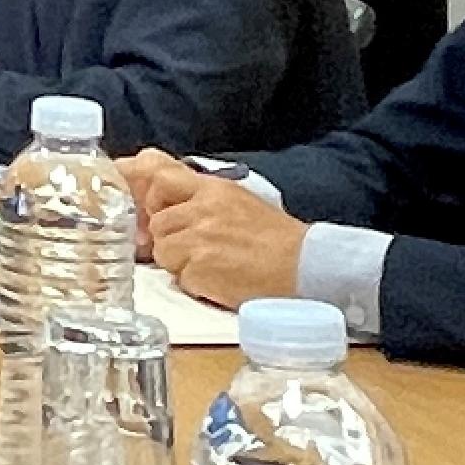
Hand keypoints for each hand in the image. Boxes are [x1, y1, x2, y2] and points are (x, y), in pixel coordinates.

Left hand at [134, 160, 305, 308]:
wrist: (306, 268)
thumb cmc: (278, 241)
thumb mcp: (240, 203)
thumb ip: (204, 202)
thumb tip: (171, 209)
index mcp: (214, 189)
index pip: (162, 180)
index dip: (157, 201)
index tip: (167, 216)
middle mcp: (203, 210)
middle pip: (158, 224)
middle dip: (172, 240)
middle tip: (199, 252)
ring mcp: (200, 239)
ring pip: (163, 252)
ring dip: (181, 264)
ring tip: (214, 267)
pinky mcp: (201, 268)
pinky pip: (180, 278)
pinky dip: (196, 284)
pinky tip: (221, 281)